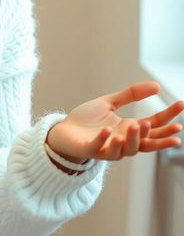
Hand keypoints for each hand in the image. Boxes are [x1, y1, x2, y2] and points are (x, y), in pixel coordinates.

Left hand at [46, 81, 183, 162]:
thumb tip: (158, 86)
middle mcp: (122, 141)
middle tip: (176, 128)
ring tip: (138, 124)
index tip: (181, 104)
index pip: (154, 125)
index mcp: (128, 130)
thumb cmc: (87, 120)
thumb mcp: (109, 103)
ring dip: (133, 138)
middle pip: (146, 142)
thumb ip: (130, 95)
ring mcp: (107, 147)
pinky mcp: (90, 149)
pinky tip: (110, 132)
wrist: (63, 132)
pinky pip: (100, 147)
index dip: (168, 116)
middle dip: (161, 137)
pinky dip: (105, 141)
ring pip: (126, 149)